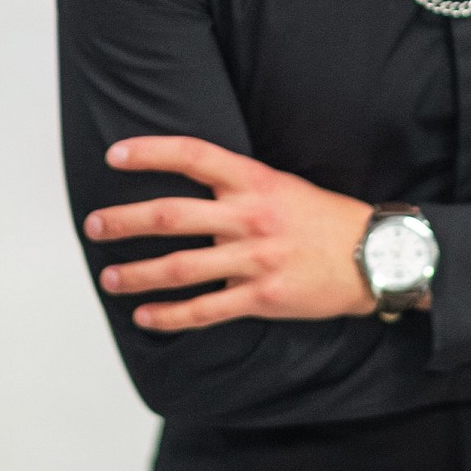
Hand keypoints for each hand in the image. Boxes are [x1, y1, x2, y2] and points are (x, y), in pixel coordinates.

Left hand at [86, 137, 376, 330]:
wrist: (376, 256)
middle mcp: (250, 217)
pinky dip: (170, 316)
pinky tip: (145, 317)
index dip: (150, 153)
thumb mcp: (284, 185)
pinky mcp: (262, 298)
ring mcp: (255, 259)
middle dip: (123, 221)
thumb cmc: (325, 218)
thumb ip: (238, 187)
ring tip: (109, 277)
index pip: (193, 155)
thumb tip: (188, 190)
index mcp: (255, 181)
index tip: (114, 156)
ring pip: (178, 267)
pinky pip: (205, 310)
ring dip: (136, 273)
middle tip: (93, 226)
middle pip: (169, 215)